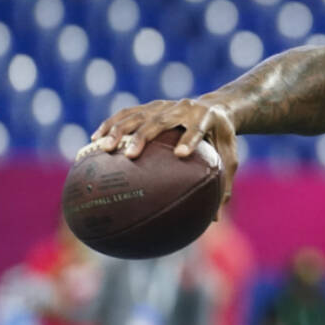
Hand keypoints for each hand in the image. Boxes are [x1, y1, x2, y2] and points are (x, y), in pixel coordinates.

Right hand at [91, 98, 239, 213]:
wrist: (217, 107)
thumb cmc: (222, 139)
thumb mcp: (229, 158)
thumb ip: (223, 183)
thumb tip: (215, 219)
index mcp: (206, 118)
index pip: (198, 129)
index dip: (189, 139)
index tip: (180, 154)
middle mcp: (184, 108)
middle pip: (161, 120)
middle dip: (143, 136)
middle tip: (130, 156)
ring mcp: (165, 105)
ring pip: (139, 115)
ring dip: (119, 130)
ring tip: (103, 147)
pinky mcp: (151, 106)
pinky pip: (127, 113)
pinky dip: (111, 124)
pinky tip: (95, 140)